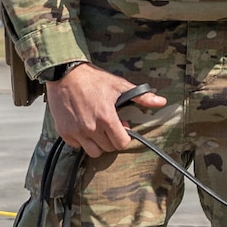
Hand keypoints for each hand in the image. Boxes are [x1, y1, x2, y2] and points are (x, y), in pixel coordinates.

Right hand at [44, 63, 162, 156]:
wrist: (65, 74)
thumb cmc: (93, 79)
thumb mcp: (119, 85)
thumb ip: (141, 96)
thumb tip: (162, 102)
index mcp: (106, 118)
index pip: (121, 143)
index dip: (124, 136)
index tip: (121, 127)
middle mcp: (91, 128)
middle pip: (108, 148)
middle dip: (112, 139)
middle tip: (109, 125)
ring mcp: (76, 132)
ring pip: (93, 151)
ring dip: (97, 143)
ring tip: (97, 129)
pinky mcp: (64, 132)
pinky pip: (77, 146)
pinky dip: (81, 140)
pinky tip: (83, 126)